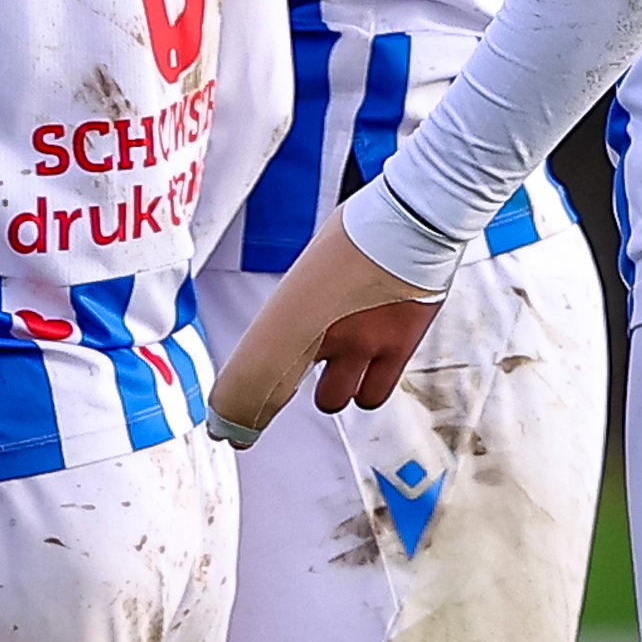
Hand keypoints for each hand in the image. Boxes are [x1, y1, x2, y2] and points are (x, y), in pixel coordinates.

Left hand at [211, 217, 441, 436]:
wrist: (419, 214)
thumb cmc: (367, 228)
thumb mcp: (316, 262)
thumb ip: (303, 300)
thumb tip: (297, 326)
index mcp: (294, 299)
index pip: (252, 366)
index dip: (234, 400)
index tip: (222, 427)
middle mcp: (322, 325)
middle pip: (278, 388)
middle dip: (269, 400)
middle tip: (267, 406)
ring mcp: (360, 340)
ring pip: (330, 400)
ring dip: (329, 393)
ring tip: (339, 371)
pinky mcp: (398, 346)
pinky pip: (371, 396)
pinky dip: (365, 393)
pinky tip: (366, 376)